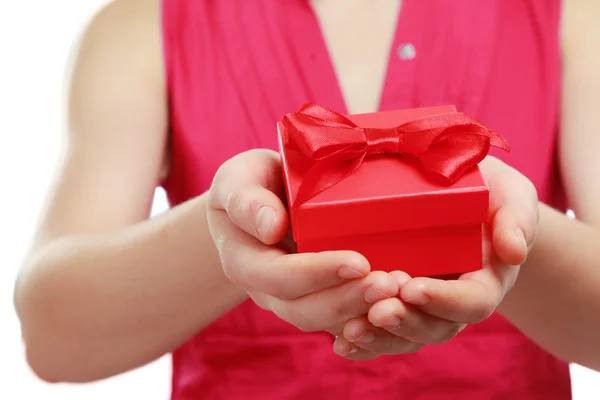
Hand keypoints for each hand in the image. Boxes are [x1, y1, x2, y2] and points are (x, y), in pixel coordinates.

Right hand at [207, 149, 397, 334]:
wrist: (253, 204)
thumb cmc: (249, 184)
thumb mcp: (237, 179)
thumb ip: (246, 200)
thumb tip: (271, 226)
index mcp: (244, 262)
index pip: (279, 277)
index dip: (317, 274)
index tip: (357, 262)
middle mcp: (267, 291)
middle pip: (304, 311)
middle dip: (348, 300)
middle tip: (389, 284)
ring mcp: (292, 301)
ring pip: (326, 322)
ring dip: (363, 312)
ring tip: (399, 291)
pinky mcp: (317, 300)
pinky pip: (341, 321)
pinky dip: (369, 318)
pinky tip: (398, 304)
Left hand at [334, 156, 538, 358]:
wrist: (463, 202)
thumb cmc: (489, 194)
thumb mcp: (509, 196)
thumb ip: (516, 218)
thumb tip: (514, 250)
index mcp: (485, 281)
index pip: (472, 302)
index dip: (443, 300)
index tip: (413, 287)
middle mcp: (454, 303)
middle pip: (434, 327)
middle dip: (405, 321)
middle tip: (376, 311)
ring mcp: (425, 309)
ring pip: (406, 336)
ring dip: (379, 337)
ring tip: (350, 330)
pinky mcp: (398, 305)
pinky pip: (384, 332)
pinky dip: (364, 341)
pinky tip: (341, 340)